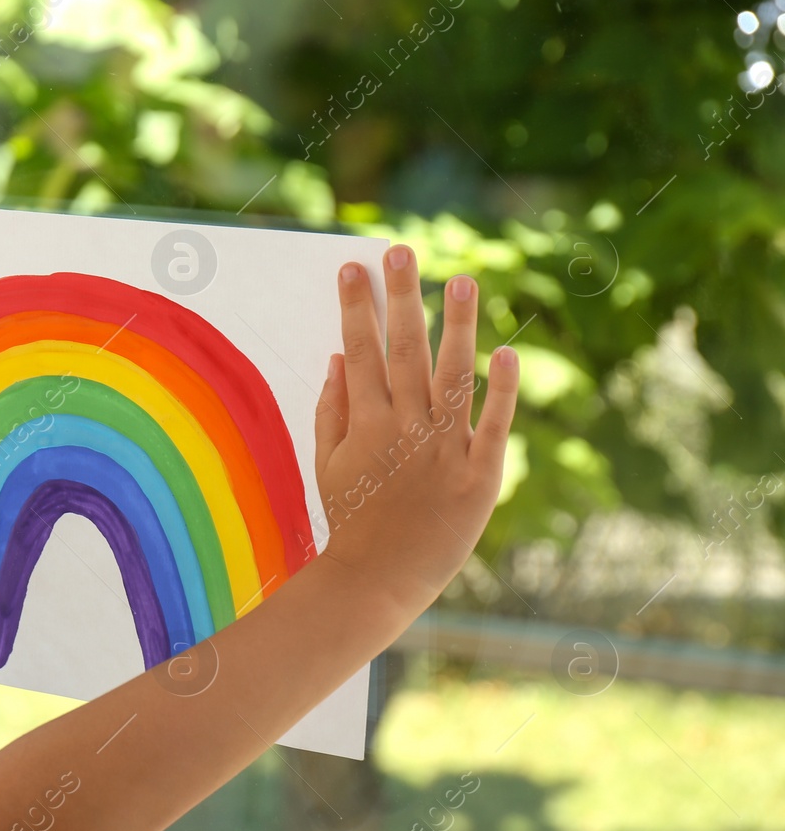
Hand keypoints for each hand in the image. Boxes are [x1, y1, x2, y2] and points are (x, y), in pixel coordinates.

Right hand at [312, 243, 518, 617]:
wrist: (379, 579)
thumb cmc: (352, 519)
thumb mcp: (326, 464)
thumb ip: (331, 410)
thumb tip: (340, 358)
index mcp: (364, 424)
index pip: (359, 350)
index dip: (355, 306)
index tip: (352, 267)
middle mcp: (404, 429)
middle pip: (403, 350)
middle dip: (400, 297)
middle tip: (401, 251)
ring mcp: (443, 450)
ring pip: (451, 376)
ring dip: (455, 326)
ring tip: (460, 279)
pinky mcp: (479, 475)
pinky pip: (492, 425)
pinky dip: (500, 390)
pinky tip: (505, 351)